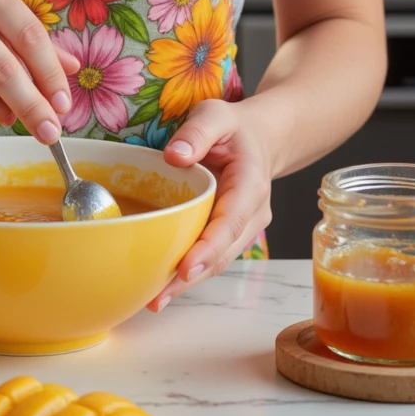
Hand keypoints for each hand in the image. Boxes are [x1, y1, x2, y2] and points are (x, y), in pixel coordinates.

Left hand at [146, 98, 272, 310]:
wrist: (260, 138)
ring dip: (187, 283)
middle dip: (190, 278)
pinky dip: (188, 272)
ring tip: (154, 300)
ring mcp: (242, 228)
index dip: (208, 249)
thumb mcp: (216, 114)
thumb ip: (197, 132)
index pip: (230, 223)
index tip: (184, 269)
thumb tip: (174, 156)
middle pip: (222, 253)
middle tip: (157, 297)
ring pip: (216, 261)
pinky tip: (162, 285)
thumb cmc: (235, 127)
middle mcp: (252, 214)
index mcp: (251, 185)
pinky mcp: (228, 234)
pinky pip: (210, 256)